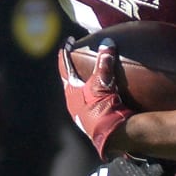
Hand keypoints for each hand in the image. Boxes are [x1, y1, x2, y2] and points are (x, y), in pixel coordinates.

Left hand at [60, 38, 132, 156]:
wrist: (111, 134)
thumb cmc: (101, 107)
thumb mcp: (102, 82)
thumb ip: (104, 62)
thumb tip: (107, 43)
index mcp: (71, 91)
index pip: (64, 66)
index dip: (66, 52)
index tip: (69, 41)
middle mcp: (73, 103)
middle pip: (70, 81)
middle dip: (74, 70)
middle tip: (78, 59)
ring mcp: (83, 114)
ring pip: (81, 95)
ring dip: (85, 85)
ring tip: (92, 78)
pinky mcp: (94, 122)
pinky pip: (93, 104)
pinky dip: (96, 96)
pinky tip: (104, 97)